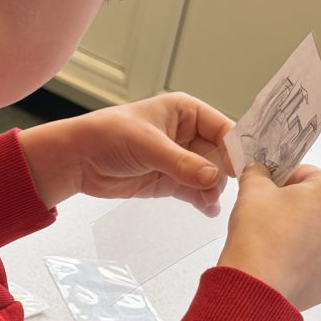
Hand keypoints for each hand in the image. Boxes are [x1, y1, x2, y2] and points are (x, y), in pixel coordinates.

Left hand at [18, 93, 232, 211]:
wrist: (77, 161)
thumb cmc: (106, 136)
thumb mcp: (147, 145)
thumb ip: (181, 162)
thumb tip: (214, 177)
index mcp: (186, 111)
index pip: (223, 128)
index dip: (235, 148)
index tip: (243, 169)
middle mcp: (187, 134)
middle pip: (221, 155)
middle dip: (225, 173)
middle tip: (222, 190)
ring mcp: (181, 159)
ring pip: (211, 176)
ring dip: (213, 190)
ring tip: (209, 202)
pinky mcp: (171, 181)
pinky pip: (196, 191)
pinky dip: (203, 201)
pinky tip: (207, 210)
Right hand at [218, 164, 320, 310]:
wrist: (254, 285)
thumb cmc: (259, 236)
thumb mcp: (252, 189)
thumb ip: (258, 172)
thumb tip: (259, 172)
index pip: (309, 175)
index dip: (284, 181)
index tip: (270, 191)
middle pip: (319, 206)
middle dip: (296, 208)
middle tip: (269, 217)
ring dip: (302, 233)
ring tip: (274, 241)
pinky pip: (319, 262)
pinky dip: (303, 259)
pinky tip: (281, 260)